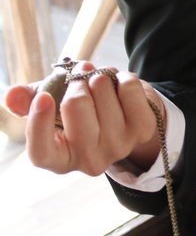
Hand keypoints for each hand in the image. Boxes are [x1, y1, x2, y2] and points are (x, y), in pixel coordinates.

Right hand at [4, 60, 163, 176]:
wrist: (125, 114)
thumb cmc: (80, 110)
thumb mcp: (52, 105)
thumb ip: (29, 100)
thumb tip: (12, 96)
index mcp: (59, 159)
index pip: (41, 152)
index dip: (39, 124)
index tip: (43, 96)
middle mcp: (89, 161)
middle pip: (75, 105)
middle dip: (76, 81)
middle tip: (80, 74)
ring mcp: (118, 147)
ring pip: (102, 89)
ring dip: (99, 76)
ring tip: (100, 81)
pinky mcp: (143, 130)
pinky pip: (128, 86)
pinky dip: (122, 77)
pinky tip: (120, 87)